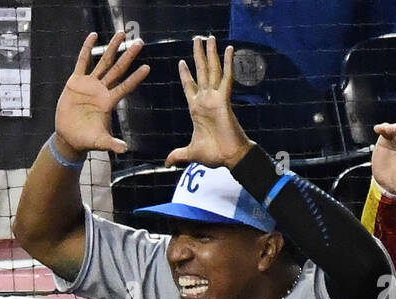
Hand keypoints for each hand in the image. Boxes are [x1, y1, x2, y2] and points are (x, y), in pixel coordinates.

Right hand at [53, 31, 149, 156]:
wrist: (69, 137)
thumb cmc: (86, 140)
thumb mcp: (99, 142)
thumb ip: (112, 144)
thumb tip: (124, 150)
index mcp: (109, 102)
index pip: (125, 87)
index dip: (135, 78)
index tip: (147, 67)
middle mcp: (102, 90)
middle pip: (118, 69)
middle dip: (128, 56)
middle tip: (140, 42)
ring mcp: (90, 84)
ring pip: (103, 62)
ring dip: (112, 47)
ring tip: (121, 33)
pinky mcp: (76, 82)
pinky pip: (82, 62)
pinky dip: (87, 49)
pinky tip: (93, 36)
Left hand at [166, 35, 253, 168]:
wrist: (229, 157)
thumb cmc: (214, 154)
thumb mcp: (190, 153)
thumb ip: (178, 155)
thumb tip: (166, 163)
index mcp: (197, 110)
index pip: (190, 87)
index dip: (186, 75)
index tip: (181, 62)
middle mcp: (206, 100)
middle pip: (201, 72)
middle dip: (198, 56)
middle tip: (197, 39)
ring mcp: (216, 98)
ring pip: (212, 70)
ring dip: (210, 53)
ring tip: (209, 37)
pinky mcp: (225, 100)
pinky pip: (226, 78)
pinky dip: (228, 63)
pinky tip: (229, 48)